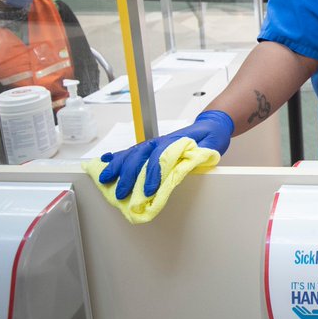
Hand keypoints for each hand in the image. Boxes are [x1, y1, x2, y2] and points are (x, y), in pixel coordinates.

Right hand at [97, 110, 233, 198]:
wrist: (210, 125)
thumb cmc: (211, 136)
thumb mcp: (213, 144)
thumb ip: (203, 152)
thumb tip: (193, 162)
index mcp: (175, 142)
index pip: (160, 157)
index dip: (154, 173)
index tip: (150, 190)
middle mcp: (161, 142)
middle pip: (140, 155)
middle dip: (128, 174)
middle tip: (121, 193)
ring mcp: (154, 144)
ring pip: (131, 153)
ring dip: (117, 165)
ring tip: (105, 179)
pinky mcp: (151, 148)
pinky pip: (131, 152)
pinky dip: (117, 157)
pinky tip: (104, 162)